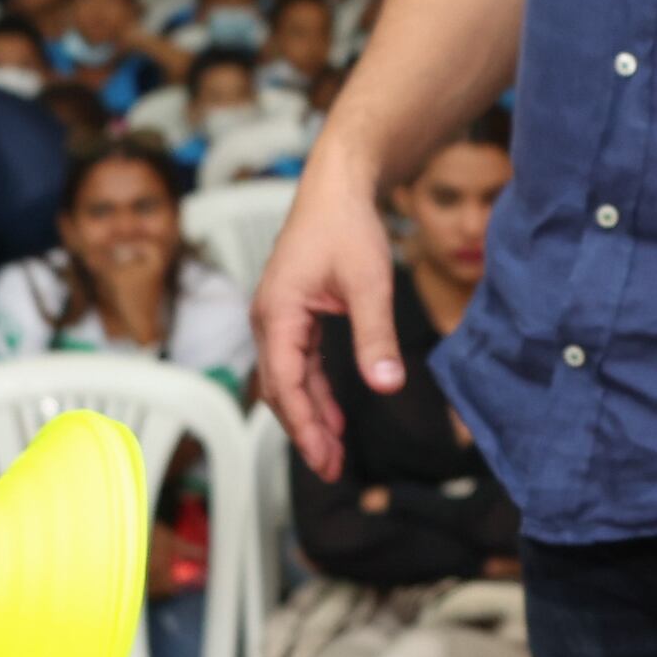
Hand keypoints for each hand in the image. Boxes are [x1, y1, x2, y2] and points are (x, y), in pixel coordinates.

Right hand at [251, 158, 398, 481]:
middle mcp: (268, 319)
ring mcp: (278, 317)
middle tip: (332, 470)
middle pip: (280, 390)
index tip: (325, 459)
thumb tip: (387, 386)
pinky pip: (298, 364)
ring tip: (334, 453)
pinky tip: (334, 416)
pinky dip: (314, 392)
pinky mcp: (291, 314)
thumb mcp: (370, 284)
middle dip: (305, 432)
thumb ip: (376, 338)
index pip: (286, 385)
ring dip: (309, 416)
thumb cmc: (348, 226)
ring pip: (288, 381)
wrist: (338, 186)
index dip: (305, 427)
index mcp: (277, 314)